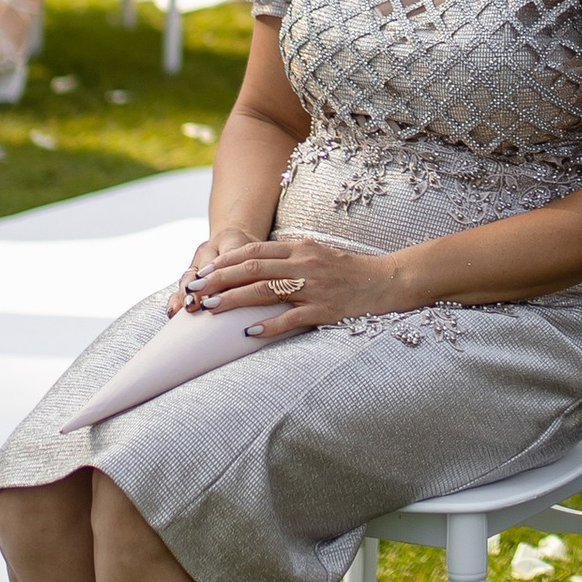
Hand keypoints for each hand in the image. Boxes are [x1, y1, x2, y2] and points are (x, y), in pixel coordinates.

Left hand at [169, 226, 401, 341]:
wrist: (388, 281)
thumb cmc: (350, 272)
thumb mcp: (318, 255)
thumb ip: (290, 257)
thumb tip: (255, 266)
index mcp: (300, 248)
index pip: (254, 250)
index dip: (225, 260)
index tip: (202, 270)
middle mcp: (304, 264)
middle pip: (252, 268)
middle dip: (218, 279)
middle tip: (193, 289)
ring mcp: (313, 287)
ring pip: (264, 290)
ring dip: (232, 299)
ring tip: (208, 307)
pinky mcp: (324, 309)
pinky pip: (290, 318)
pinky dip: (268, 326)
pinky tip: (247, 333)